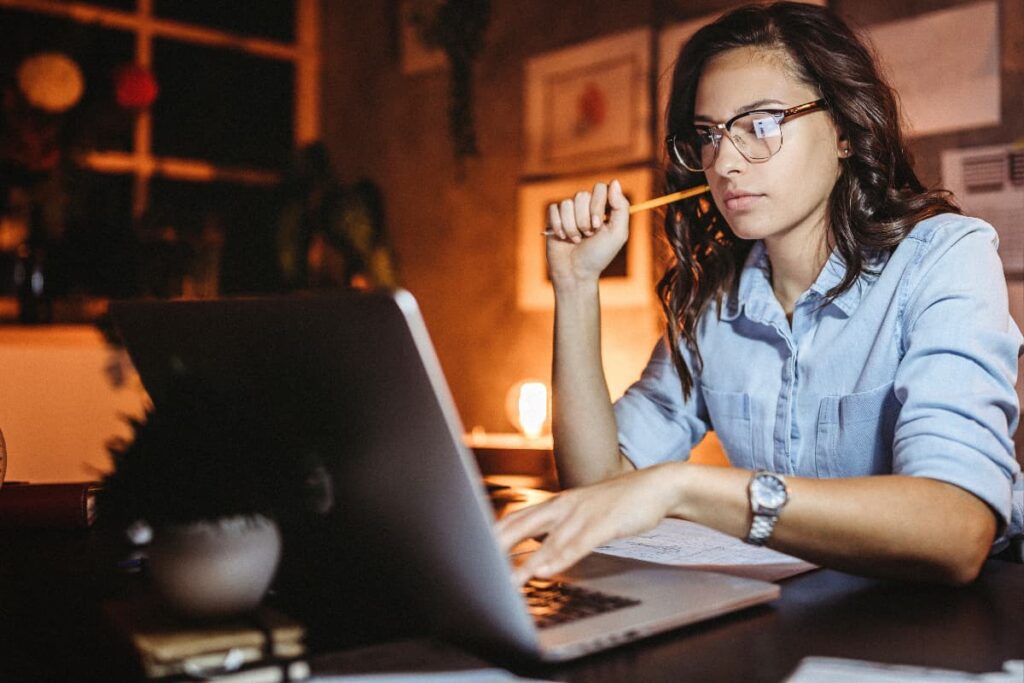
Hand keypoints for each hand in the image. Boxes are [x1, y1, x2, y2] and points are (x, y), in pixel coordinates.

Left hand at [495, 464, 680, 583]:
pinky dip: (559, 558)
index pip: (516, 518)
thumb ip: (561, 528)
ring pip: (547, 540)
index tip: (474, 552)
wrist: (656, 486)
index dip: (494, 535)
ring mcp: (583, 513)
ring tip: (509, 581)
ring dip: (526, 562)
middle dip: (498, 547)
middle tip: (477, 566)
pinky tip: (545, 570)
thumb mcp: (583, 513)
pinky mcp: (604, 523)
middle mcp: (564, 506)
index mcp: (557, 503)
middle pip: (522, 525)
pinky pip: (577, 544)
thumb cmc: (619, 504)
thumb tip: (539, 551)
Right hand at [545, 179, 629, 286]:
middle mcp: (586, 206)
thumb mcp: (618, 234)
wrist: (576, 272)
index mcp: (603, 207)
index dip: (597, 205)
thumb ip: (621, 207)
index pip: (600, 188)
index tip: (598, 225)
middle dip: (584, 220)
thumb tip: (615, 181)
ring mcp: (569, 211)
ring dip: (572, 227)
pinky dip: (559, 226)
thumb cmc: (599, 255)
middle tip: (588, 235)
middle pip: (582, 195)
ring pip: (567, 204)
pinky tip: (563, 238)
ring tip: (576, 240)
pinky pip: (554, 209)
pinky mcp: (554, 217)